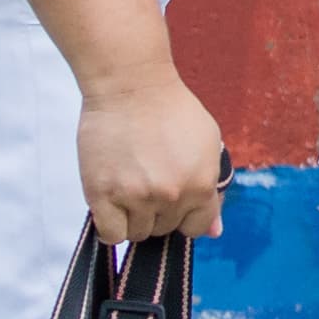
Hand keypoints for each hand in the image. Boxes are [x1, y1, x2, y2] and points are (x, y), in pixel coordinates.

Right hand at [78, 66, 226, 242]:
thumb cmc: (170, 109)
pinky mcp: (103, 196)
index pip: (196, 228)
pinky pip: (110, 235)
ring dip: (132, 215)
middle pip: (163, 229)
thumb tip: (215, 231)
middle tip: (147, 178)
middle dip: (157, 210)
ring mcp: (137, 196)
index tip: (173, 199)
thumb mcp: (208, 143)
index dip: (184, 216)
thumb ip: (212, 189)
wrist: (131, 84)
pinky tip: (112, 199)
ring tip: (129, 182)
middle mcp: (172, 194)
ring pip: (137, 233)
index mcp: (202, 184)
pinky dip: (111, 223)